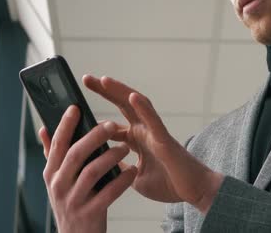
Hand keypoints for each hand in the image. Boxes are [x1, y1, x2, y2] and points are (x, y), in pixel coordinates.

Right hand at [39, 105, 137, 232]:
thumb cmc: (71, 203)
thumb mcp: (56, 180)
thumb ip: (52, 154)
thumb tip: (43, 128)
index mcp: (51, 173)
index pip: (57, 144)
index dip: (66, 124)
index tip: (76, 107)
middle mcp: (59, 185)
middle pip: (76, 154)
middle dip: (94, 136)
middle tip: (112, 125)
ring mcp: (73, 200)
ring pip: (92, 171)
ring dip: (111, 156)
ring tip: (125, 147)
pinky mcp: (90, 213)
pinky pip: (109, 193)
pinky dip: (122, 180)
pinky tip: (132, 171)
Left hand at [84, 75, 223, 213]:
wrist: (193, 192)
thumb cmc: (169, 184)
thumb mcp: (133, 178)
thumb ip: (119, 168)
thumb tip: (100, 165)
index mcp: (137, 140)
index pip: (113, 124)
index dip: (96, 117)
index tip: (77, 109)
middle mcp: (145, 131)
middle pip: (123, 105)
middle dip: (106, 91)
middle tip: (87, 78)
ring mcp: (155, 132)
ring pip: (137, 106)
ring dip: (121, 92)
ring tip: (104, 80)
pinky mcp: (165, 139)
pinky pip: (154, 120)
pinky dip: (143, 107)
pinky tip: (133, 96)